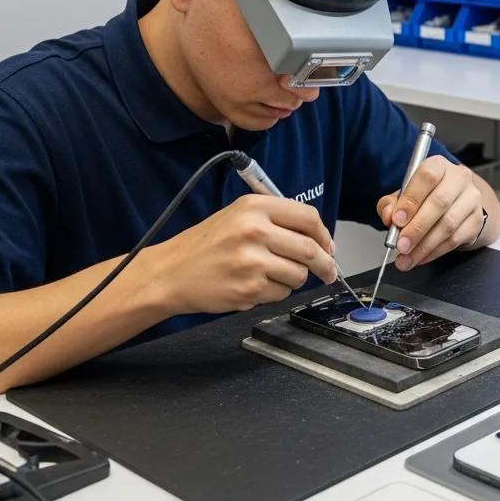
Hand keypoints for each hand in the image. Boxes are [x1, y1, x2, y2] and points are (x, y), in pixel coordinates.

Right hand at [150, 194, 337, 313]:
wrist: (170, 272)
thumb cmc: (206, 245)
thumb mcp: (238, 216)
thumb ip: (276, 221)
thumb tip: (318, 238)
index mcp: (254, 207)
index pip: (308, 217)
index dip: (324, 235)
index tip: (328, 247)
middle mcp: (254, 230)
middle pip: (310, 248)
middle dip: (325, 264)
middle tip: (328, 271)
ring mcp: (252, 260)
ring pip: (298, 274)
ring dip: (293, 279)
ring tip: (271, 275)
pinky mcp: (248, 288)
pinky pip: (281, 293)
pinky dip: (275, 292)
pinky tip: (255, 285)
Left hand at [376, 156, 483, 270]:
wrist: (457, 204)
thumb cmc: (427, 196)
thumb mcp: (404, 195)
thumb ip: (390, 204)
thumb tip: (388, 216)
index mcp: (439, 165)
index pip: (427, 177)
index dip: (411, 199)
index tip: (396, 220)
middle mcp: (459, 178)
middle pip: (439, 202)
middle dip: (416, 228)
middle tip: (400, 245)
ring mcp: (471, 199)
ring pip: (448, 224)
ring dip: (424, 245)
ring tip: (407, 257)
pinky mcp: (477, 220)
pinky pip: (455, 239)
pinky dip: (435, 251)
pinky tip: (421, 256)